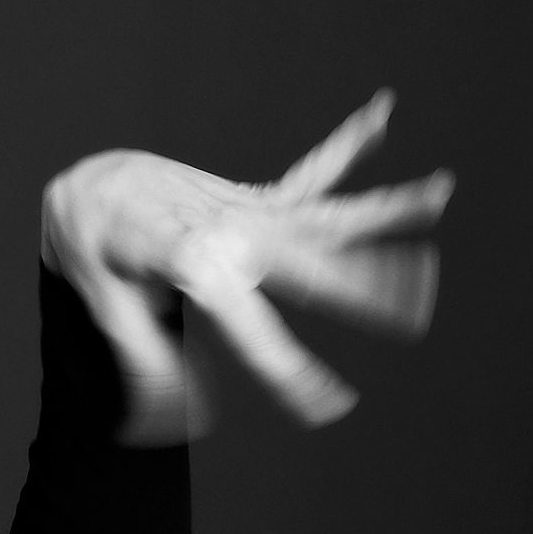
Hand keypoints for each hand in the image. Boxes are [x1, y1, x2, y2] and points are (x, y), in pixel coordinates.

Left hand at [41, 90, 452, 446]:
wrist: (93, 185)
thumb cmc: (98, 248)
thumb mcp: (107, 308)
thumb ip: (147, 361)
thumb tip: (180, 419)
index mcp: (194, 261)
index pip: (250, 327)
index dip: (286, 370)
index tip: (324, 405)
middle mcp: (233, 231)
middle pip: (311, 266)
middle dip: (363, 292)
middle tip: (416, 315)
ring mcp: (251, 211)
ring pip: (327, 212)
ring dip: (386, 208)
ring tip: (439, 192)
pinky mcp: (257, 199)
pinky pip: (309, 171)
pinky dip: (346, 143)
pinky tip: (379, 113)